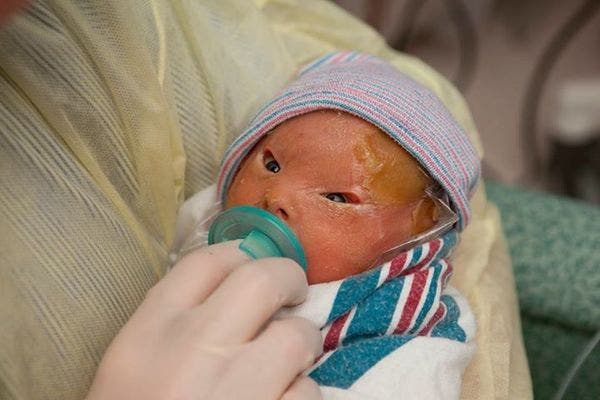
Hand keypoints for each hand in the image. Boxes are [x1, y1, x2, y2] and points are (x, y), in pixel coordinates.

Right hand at [86, 240, 321, 398]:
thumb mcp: (133, 368)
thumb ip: (174, 324)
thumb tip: (232, 282)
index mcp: (147, 334)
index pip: (204, 262)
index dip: (239, 253)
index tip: (254, 261)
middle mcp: (191, 352)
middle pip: (262, 279)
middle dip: (288, 279)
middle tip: (293, 293)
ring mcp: (235, 391)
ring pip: (298, 337)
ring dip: (301, 346)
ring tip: (286, 364)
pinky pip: (309, 393)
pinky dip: (301, 397)